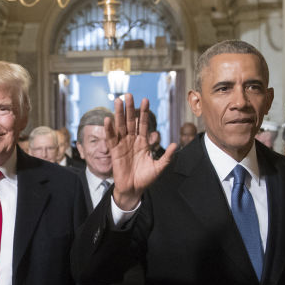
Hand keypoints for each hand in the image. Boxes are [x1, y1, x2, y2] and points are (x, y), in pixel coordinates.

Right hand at [107, 94, 177, 209]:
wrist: (134, 190)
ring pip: (120, 126)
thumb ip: (167, 157)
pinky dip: (109, 129)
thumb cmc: (146, 179)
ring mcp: (123, 145)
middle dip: (130, 108)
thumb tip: (175, 144)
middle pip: (130, 121)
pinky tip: (108, 119)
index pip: (144, 124)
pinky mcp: (114, 151)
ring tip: (118, 101)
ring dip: (119, 114)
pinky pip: (111, 139)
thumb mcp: (159, 167)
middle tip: (129, 95)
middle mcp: (132, 141)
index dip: (144, 113)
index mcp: (143, 142)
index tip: (145, 100)